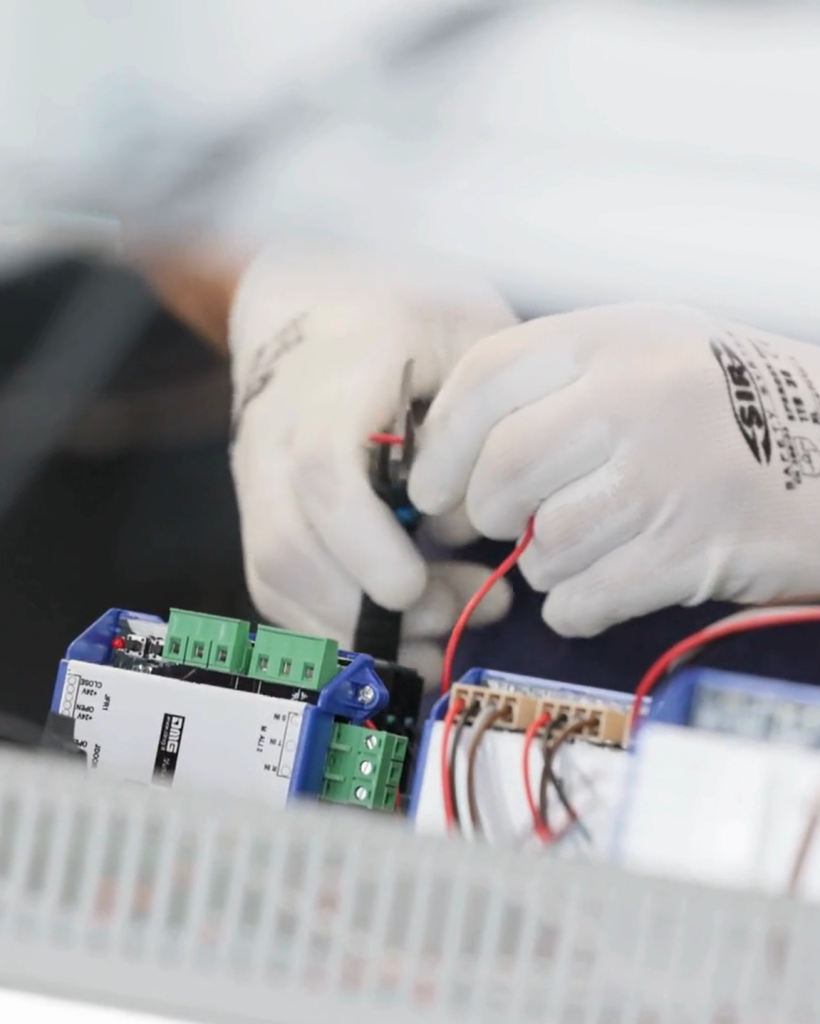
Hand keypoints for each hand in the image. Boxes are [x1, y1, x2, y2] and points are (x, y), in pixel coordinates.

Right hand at [228, 246, 518, 680]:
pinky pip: (277, 589)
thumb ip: (476, 425)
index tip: (412, 584)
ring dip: (358, 628)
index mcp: (335, 380)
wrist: (323, 305)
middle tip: (465, 608)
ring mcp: (260, 476)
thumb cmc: (413, 323)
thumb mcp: (467, 338)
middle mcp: (278, 434)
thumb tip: (460, 529)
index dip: (361, 537)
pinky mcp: (263, 511)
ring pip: (276, 576)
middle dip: (372, 604)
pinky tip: (405, 636)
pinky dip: (337, 630)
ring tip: (445, 627)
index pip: (322, 467)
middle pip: (289, 544)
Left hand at [409, 302, 819, 636]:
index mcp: (615, 338)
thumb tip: (459, 453)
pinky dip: (577, 604)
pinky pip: (585, 596)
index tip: (430, 483)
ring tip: (578, 546)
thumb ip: (559, 384)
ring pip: (544, 543)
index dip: (441, 440)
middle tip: (499, 522)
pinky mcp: (690, 549)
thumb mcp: (651, 349)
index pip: (485, 377)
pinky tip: (603, 584)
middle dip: (485, 511)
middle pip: (503, 469)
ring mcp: (666, 475)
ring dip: (543, 561)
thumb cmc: (732, 403)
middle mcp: (636, 397)